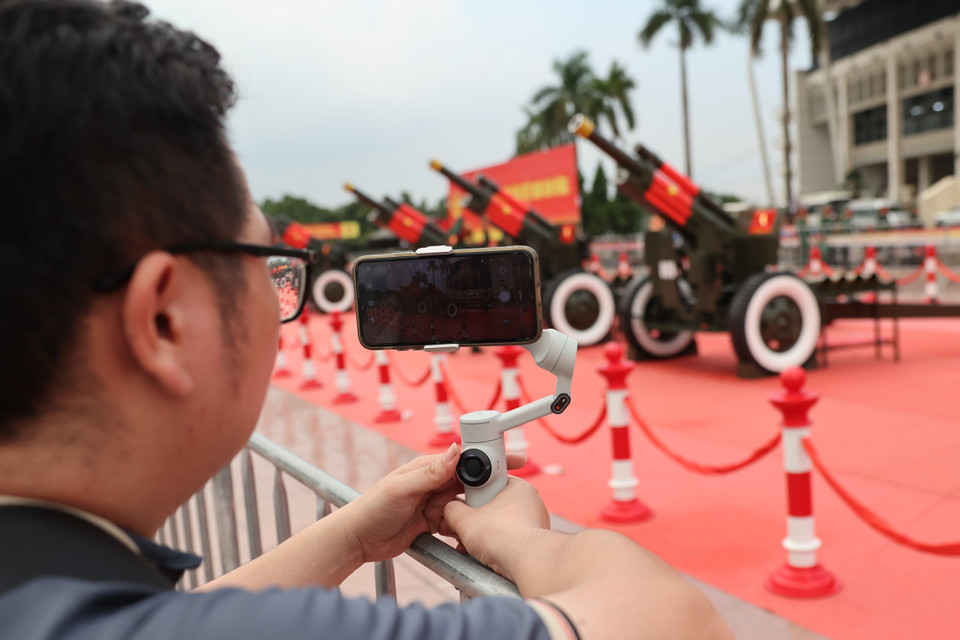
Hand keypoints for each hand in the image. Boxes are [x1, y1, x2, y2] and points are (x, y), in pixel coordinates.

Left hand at [341, 443, 526, 562]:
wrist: (358, 539)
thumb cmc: (373, 507)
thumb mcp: (402, 488)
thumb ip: (430, 472)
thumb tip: (456, 450)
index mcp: (429, 467)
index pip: (464, 458)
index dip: (488, 457)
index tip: (511, 459)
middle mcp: (435, 482)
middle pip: (471, 480)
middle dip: (491, 483)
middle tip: (512, 489)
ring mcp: (435, 503)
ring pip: (467, 503)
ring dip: (480, 507)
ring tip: (496, 513)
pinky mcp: (434, 522)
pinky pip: (458, 522)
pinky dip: (467, 526)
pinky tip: (475, 531)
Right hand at [440, 477, 549, 579]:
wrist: (526, 564)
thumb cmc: (503, 536)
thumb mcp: (465, 520)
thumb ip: (453, 510)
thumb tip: (450, 510)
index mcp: (517, 487)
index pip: (490, 485)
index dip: (474, 496)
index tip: (466, 506)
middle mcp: (530, 503)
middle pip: (494, 508)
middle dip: (477, 522)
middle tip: (466, 530)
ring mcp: (535, 524)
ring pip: (501, 527)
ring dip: (484, 537)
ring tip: (473, 547)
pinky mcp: (534, 543)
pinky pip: (510, 541)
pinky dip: (497, 548)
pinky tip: (485, 556)